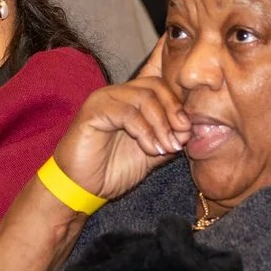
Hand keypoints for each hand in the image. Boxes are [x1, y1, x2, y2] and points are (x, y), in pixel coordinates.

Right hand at [49, 58, 188, 201]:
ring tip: (166, 148)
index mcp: (130, 100)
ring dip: (161, 125)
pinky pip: (127, 113)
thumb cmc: (111, 170)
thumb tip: (189, 130)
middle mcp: (117, 94)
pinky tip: (151, 149)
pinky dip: (145, 131)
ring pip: (144, 97)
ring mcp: (103, 100)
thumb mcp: (150, 154)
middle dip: (174, 111)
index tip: (188, 128)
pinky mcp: (93, 112)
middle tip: (180, 138)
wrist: (81, 188)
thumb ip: (168, 138)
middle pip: (155, 85)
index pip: (159, 82)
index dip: (178, 101)